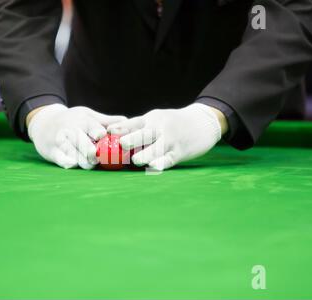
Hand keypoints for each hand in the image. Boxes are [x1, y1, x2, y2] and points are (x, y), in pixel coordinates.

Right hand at [28, 104, 126, 168]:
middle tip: (100, 159)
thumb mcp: (87, 115)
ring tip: (90, 163)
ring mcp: (60, 142)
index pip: (98, 131)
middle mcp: (72, 130)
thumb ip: (106, 120)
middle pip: (88, 147)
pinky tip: (74, 164)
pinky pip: (63, 161)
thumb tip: (127, 121)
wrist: (43, 122)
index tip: (109, 145)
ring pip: (77, 157)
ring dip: (86, 163)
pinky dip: (70, 164)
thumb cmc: (71, 119)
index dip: (105, 140)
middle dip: (96, 156)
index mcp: (83, 121)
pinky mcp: (52, 152)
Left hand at [108, 103, 223, 170]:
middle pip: (145, 134)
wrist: (203, 122)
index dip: (121, 127)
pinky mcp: (180, 152)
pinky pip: (170, 159)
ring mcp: (171, 140)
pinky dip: (162, 163)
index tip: (109, 131)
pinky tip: (154, 167)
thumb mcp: (156, 120)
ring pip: (157, 148)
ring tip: (135, 160)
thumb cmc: (173, 123)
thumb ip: (138, 128)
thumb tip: (113, 138)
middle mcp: (160, 128)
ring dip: (146, 154)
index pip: (134, 123)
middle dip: (132, 139)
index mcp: (151, 119)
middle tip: (121, 144)